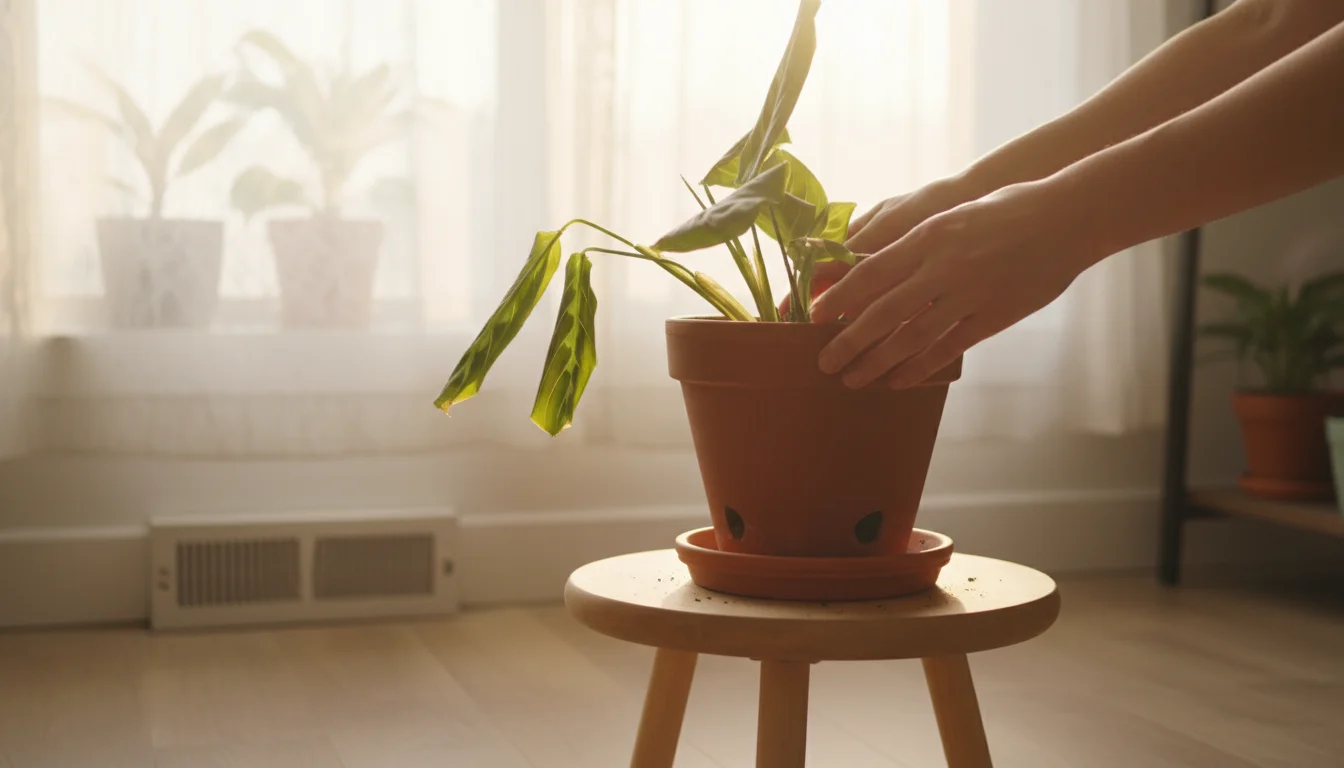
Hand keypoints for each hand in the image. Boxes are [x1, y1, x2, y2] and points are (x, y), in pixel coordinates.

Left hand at [811, 180, 1103, 388]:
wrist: (1066, 218)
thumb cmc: (1003, 209)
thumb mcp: (949, 215)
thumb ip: (910, 240)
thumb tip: (866, 259)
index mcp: (928, 236)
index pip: (871, 272)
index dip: (839, 298)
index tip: (812, 316)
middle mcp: (944, 267)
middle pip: (884, 312)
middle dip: (849, 341)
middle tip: (824, 362)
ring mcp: (970, 294)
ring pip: (913, 337)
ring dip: (878, 362)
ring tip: (853, 378)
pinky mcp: (994, 316)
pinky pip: (948, 347)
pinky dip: (919, 367)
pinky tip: (898, 381)